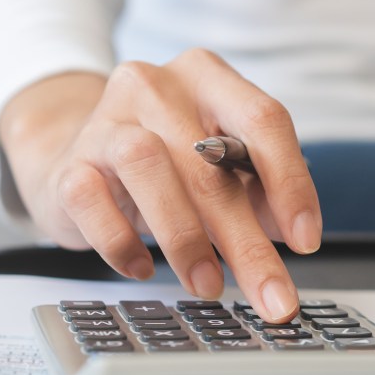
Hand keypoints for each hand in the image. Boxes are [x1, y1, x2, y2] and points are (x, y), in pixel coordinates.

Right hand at [0, 49, 320, 321]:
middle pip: (211, 165)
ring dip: (186, 239)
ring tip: (209, 286)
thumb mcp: (221, 165)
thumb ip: (261, 191)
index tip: (306, 241)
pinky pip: (92, 203)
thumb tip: (294, 236)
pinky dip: (121, 243)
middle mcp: (155, 87)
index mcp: (209, 77)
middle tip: (272, 296)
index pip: (263, 119)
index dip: (292, 184)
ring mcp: (105, 121)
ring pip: (149, 169)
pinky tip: (143, 268)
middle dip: (248, 243)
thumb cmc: (167, 163)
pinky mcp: (68, 163)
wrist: (73, 155)